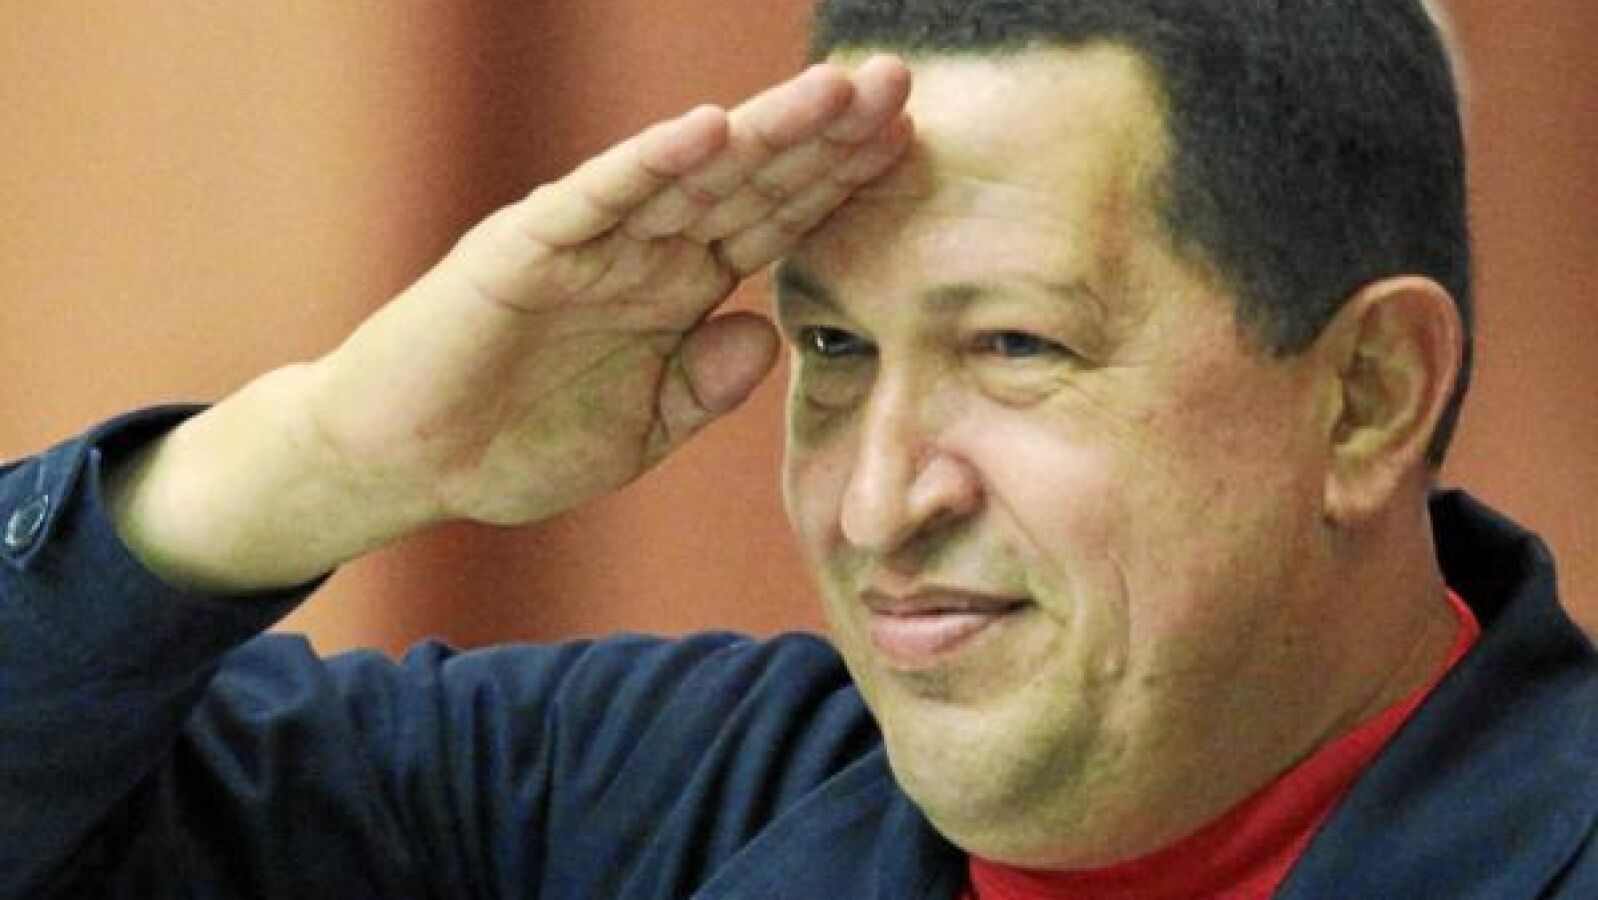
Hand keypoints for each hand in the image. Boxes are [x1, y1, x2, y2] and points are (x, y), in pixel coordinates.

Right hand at [309, 56, 911, 526]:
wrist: (406, 464)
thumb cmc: (516, 442)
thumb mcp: (640, 432)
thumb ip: (705, 386)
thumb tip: (769, 333)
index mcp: (677, 287)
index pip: (775, 222)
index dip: (839, 184)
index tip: (908, 148)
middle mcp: (643, 248)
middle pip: (751, 181)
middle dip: (825, 135)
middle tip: (899, 83)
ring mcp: (588, 241)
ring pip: (687, 173)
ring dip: (761, 131)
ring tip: (835, 90)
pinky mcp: (524, 248)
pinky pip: (596, 198)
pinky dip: (648, 164)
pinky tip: (706, 130)